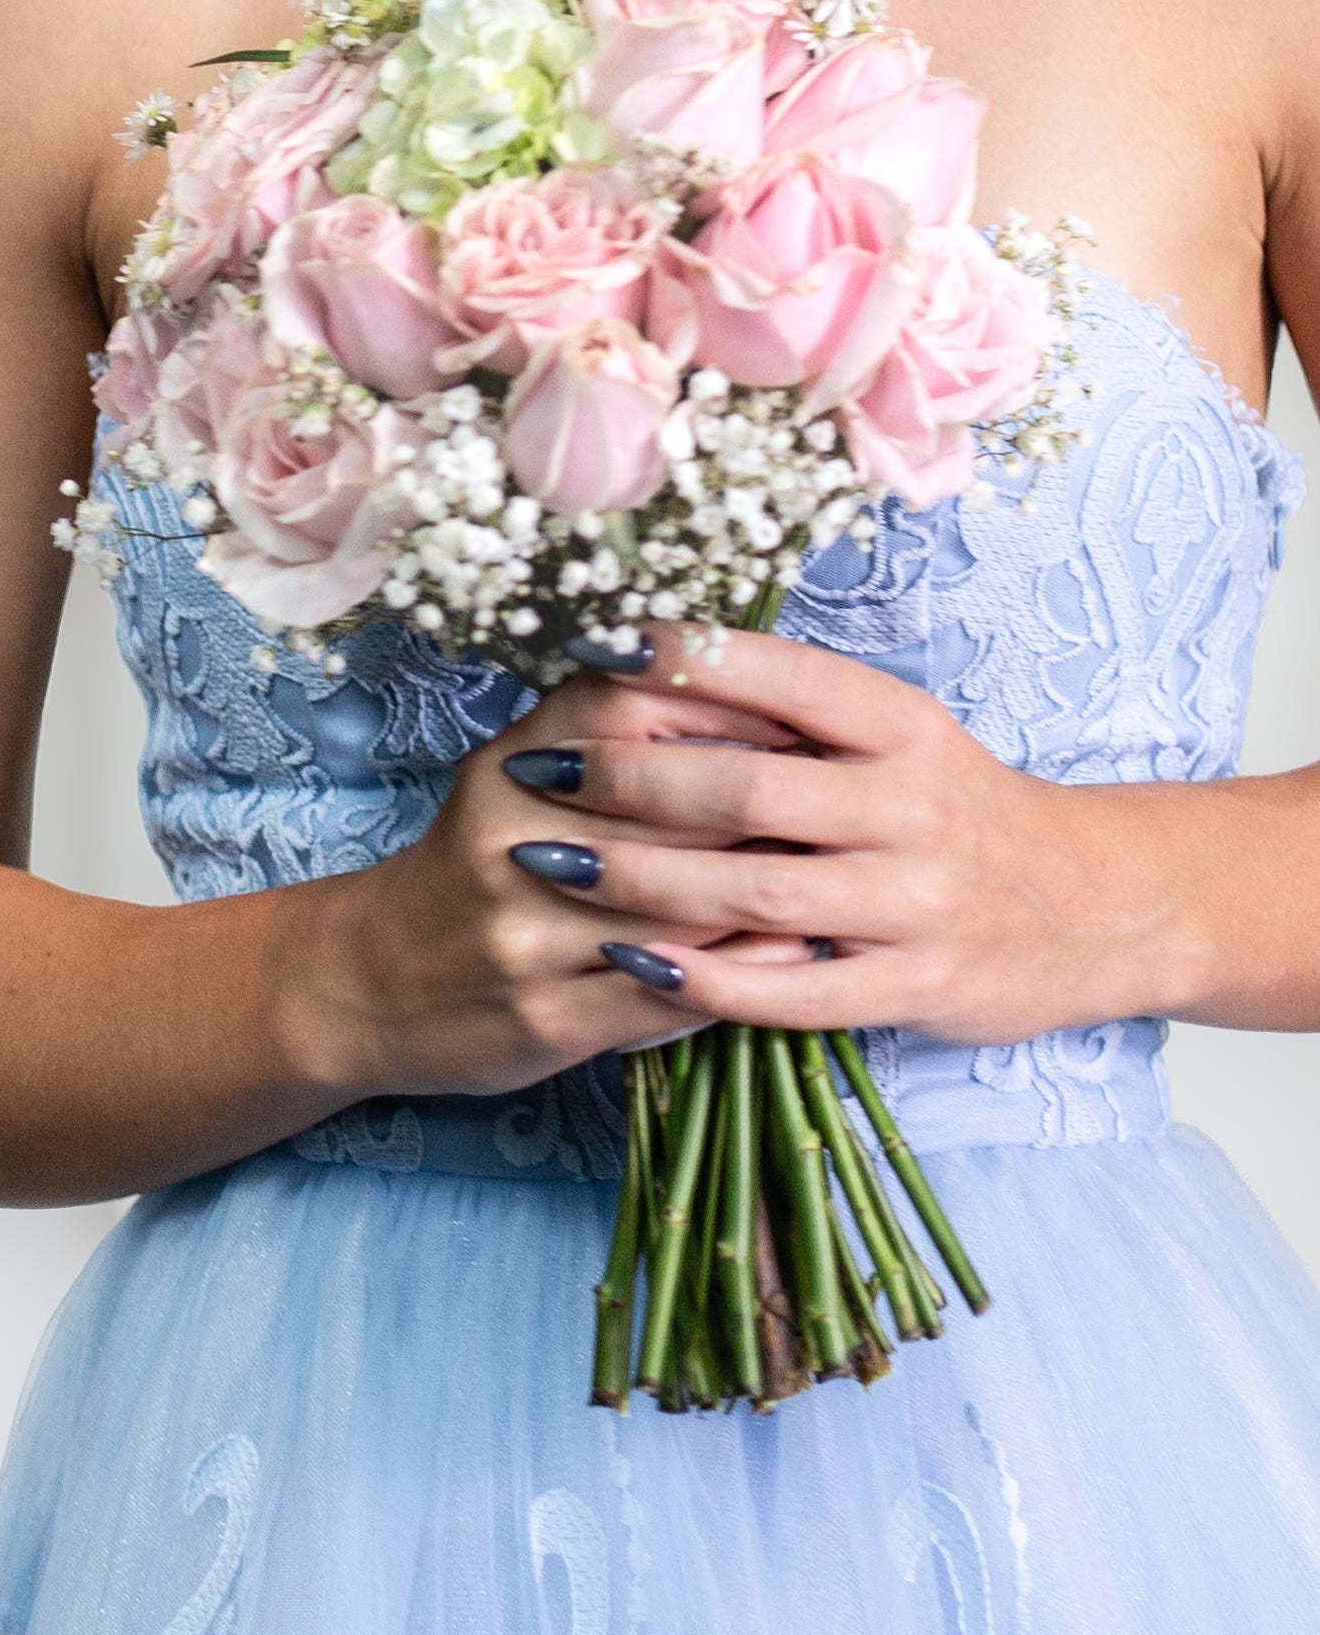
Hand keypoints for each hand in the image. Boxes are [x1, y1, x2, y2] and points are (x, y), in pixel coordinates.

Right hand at [321, 666, 811, 1096]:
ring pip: (682, 903)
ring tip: (847, 873)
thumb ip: (615, 728)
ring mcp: (525, 934)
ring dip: (774, 889)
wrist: (366, 983)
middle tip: (855, 798)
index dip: (739, 707)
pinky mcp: (545, 1019)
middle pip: (674, 805)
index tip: (815, 719)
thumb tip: (757, 696)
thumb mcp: (522, 774)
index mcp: (515, 764)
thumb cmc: (479, 864)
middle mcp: (513, 838)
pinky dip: (743, 971)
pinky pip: (669, 991)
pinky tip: (795, 953)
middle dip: (775, 801)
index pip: (639, 705)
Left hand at [498, 626, 1193, 1044]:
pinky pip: (792, 988)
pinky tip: (632, 960)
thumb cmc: (960, 809)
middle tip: (541, 773)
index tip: (597, 646)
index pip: (784, 676)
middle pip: (750, 786)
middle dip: (631, 780)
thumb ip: (798, 715)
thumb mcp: (902, 738)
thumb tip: (656, 665)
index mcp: (906, 725)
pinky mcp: (915, 985)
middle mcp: (914, 805)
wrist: (1093, 906)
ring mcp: (916, 902)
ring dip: (642, 880)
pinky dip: (705, 976)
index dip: (686, 659)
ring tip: (552, 866)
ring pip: (758, 888)